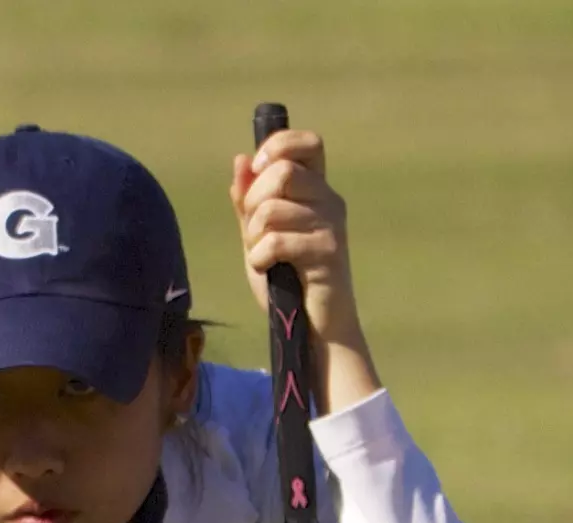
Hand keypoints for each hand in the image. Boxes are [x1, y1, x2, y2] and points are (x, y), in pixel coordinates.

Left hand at [229, 128, 383, 413]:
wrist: (312, 329)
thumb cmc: (286, 283)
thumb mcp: (259, 236)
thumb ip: (249, 200)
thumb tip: (241, 160)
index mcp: (316, 190)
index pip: (307, 143)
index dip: (278, 145)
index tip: (257, 168)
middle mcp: (329, 200)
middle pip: (282, 171)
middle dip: (253, 200)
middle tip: (253, 230)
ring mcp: (332, 225)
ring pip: (273, 207)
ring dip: (254, 235)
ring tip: (262, 255)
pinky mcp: (328, 253)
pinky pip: (276, 241)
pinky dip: (259, 258)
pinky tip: (266, 270)